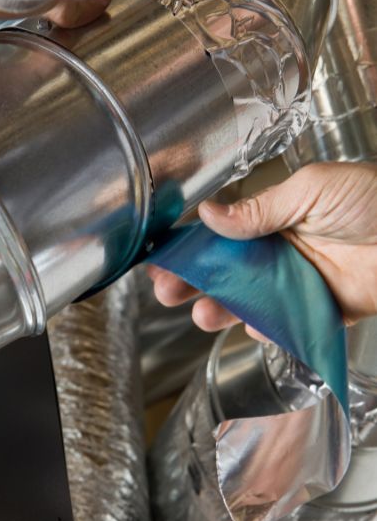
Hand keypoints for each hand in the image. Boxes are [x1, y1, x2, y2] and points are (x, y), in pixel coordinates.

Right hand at [149, 162, 376, 333]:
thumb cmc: (374, 199)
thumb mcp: (311, 189)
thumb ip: (260, 207)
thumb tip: (211, 215)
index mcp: (277, 217)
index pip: (225, 234)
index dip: (194, 247)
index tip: (165, 259)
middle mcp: (284, 252)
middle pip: (230, 272)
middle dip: (197, 283)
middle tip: (169, 292)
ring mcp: (302, 283)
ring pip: (253, 302)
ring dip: (225, 310)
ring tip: (202, 316)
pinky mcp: (324, 311)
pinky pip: (289, 326)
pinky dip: (270, 330)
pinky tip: (253, 328)